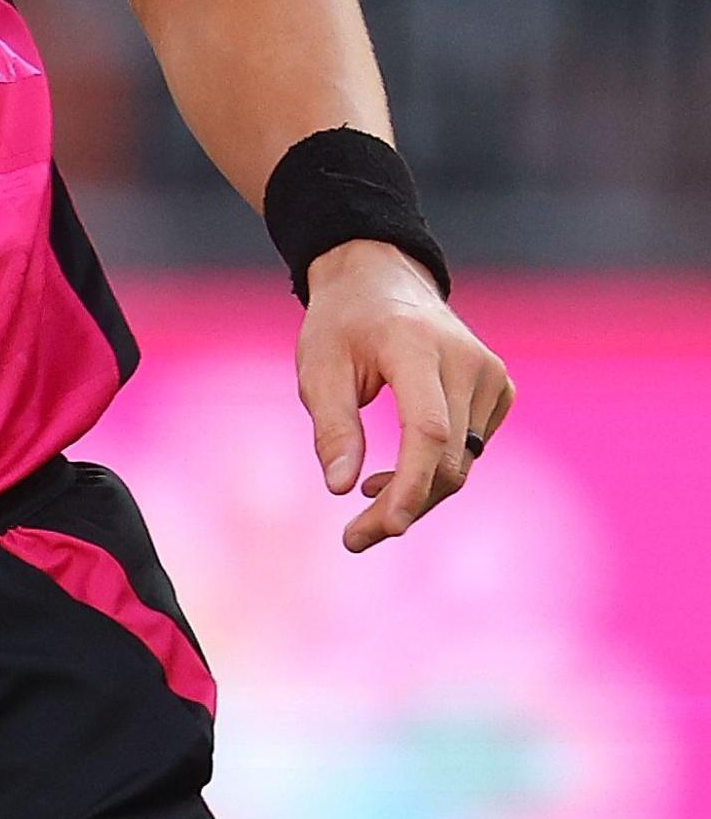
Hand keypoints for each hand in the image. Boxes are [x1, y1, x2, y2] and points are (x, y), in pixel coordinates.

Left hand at [296, 239, 514, 551]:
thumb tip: (340, 489)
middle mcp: (467, 360)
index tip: (383, 528)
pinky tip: (395, 470)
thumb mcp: (318, 367)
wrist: (381, 280)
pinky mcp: (501, 389)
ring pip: (463, 462)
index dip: (410, 484)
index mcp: (417, 347)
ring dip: (418, 493)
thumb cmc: (341, 325)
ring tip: (365, 496)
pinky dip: (436, 471)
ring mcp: (491, 375)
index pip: (428, 430)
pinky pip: (471, 450)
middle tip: (355, 538)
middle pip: (448, 458)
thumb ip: (331, 427)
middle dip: (404, 506)